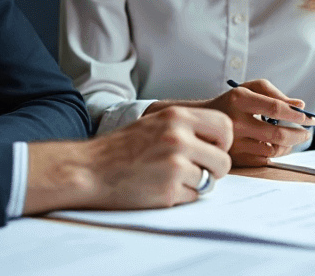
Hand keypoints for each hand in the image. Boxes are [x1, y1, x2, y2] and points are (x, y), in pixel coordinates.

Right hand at [25, 106, 231, 212]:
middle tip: (195, 170)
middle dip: (214, 170)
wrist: (88, 169)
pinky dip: (180, 196)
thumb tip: (220, 141)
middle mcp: (178, 138)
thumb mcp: (155, 123)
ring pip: (209, 182)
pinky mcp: (168, 191)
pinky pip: (192, 198)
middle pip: (223, 160)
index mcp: (176, 117)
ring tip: (170, 178)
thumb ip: (186, 127)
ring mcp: (174, 166)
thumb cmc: (122, 148)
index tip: (212, 149)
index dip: (223, 143)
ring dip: (195, 184)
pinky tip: (158, 188)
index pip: (225, 127)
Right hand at [203, 79, 314, 166]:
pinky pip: (263, 160)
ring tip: (290, 138)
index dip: (297, 115)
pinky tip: (274, 146)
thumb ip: (275, 94)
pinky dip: (274, 154)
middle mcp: (235, 122)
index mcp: (239, 99)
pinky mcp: (233, 158)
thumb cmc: (232, 102)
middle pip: (278, 134)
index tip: (311, 118)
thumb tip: (299, 105)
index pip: (276, 108)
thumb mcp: (249, 88)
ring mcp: (233, 143)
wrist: (202, 121)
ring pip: (273, 150)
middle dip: (299, 134)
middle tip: (307, 132)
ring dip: (288, 145)